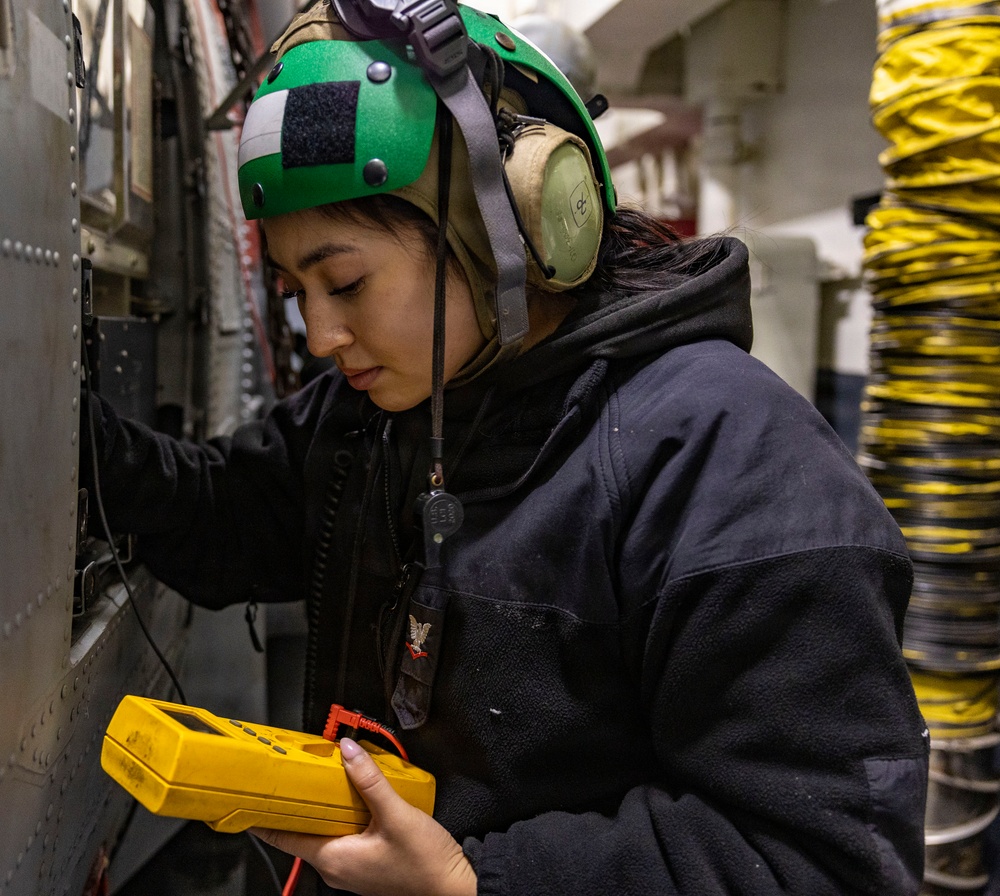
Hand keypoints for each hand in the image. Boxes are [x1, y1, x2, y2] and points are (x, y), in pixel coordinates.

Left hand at [251, 738, 476, 895]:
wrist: (455, 888)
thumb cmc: (426, 863)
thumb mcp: (396, 815)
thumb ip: (370, 781)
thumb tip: (347, 751)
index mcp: (335, 859)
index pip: (286, 838)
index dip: (265, 819)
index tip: (251, 800)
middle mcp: (338, 868)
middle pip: (304, 832)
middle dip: (296, 805)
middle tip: (289, 775)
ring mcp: (353, 869)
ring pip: (325, 833)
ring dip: (321, 808)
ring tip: (320, 779)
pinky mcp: (369, 865)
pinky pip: (344, 837)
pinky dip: (341, 816)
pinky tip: (353, 798)